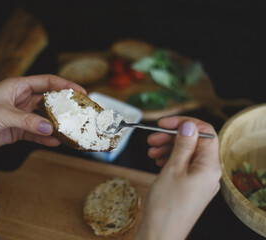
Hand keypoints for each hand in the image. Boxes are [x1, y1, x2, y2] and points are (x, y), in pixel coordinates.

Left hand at [0, 74, 85, 154]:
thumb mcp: (3, 114)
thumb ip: (28, 121)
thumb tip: (50, 128)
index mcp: (18, 87)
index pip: (46, 82)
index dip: (64, 85)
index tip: (80, 91)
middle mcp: (21, 100)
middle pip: (48, 102)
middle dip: (64, 108)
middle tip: (79, 114)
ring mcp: (20, 116)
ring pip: (44, 119)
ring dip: (56, 125)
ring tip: (71, 131)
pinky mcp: (17, 131)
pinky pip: (36, 133)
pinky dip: (45, 138)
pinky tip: (55, 142)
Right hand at [137, 116, 220, 239]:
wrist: (160, 234)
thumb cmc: (166, 206)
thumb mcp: (173, 169)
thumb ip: (183, 145)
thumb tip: (189, 126)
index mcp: (210, 167)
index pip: (205, 134)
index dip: (185, 124)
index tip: (165, 123)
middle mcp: (209, 173)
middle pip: (195, 143)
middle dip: (173, 137)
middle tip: (153, 137)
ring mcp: (200, 181)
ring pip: (187, 154)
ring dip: (169, 148)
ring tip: (151, 151)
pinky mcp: (191, 187)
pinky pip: (183, 166)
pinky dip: (170, 159)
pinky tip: (157, 160)